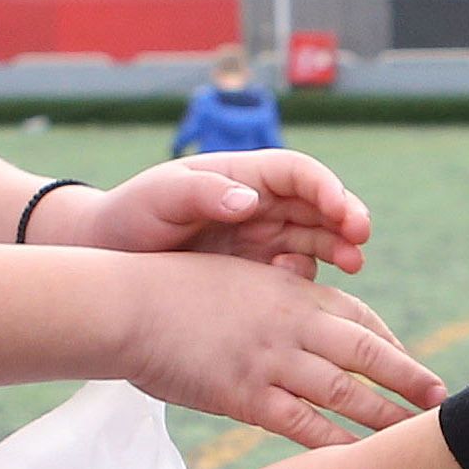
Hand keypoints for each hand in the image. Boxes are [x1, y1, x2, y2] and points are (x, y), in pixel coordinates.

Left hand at [63, 151, 373, 273]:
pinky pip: (294, 278)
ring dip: (338, 251)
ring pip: (315, 242)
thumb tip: (248, 200)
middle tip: (359, 243)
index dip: (327, 188)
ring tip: (350, 268)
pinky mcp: (256, 275)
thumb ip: (202, 194)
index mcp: (243, 176)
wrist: (109, 256)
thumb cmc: (132, 215)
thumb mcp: (160, 199)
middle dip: (345, 220)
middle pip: (319, 207)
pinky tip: (297, 296)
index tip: (342, 210)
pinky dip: (305, 285)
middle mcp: (261, 205)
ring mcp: (262, 240)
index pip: (299, 173)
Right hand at [119, 255, 440, 451]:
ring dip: (385, 415)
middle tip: (442, 400)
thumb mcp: (234, 279)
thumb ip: (271, 297)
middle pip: (367, 353)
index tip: (412, 364)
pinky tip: (357, 460)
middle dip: (408, 377)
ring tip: (415, 436)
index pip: (358, 317)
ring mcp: (271, 360)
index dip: (390, 343)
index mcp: (290, 293)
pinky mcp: (245, 394)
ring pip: (344, 392)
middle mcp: (291, 324)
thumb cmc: (170, 290)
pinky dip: (334, 442)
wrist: (126, 304)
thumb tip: (294, 314)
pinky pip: (301, 425)